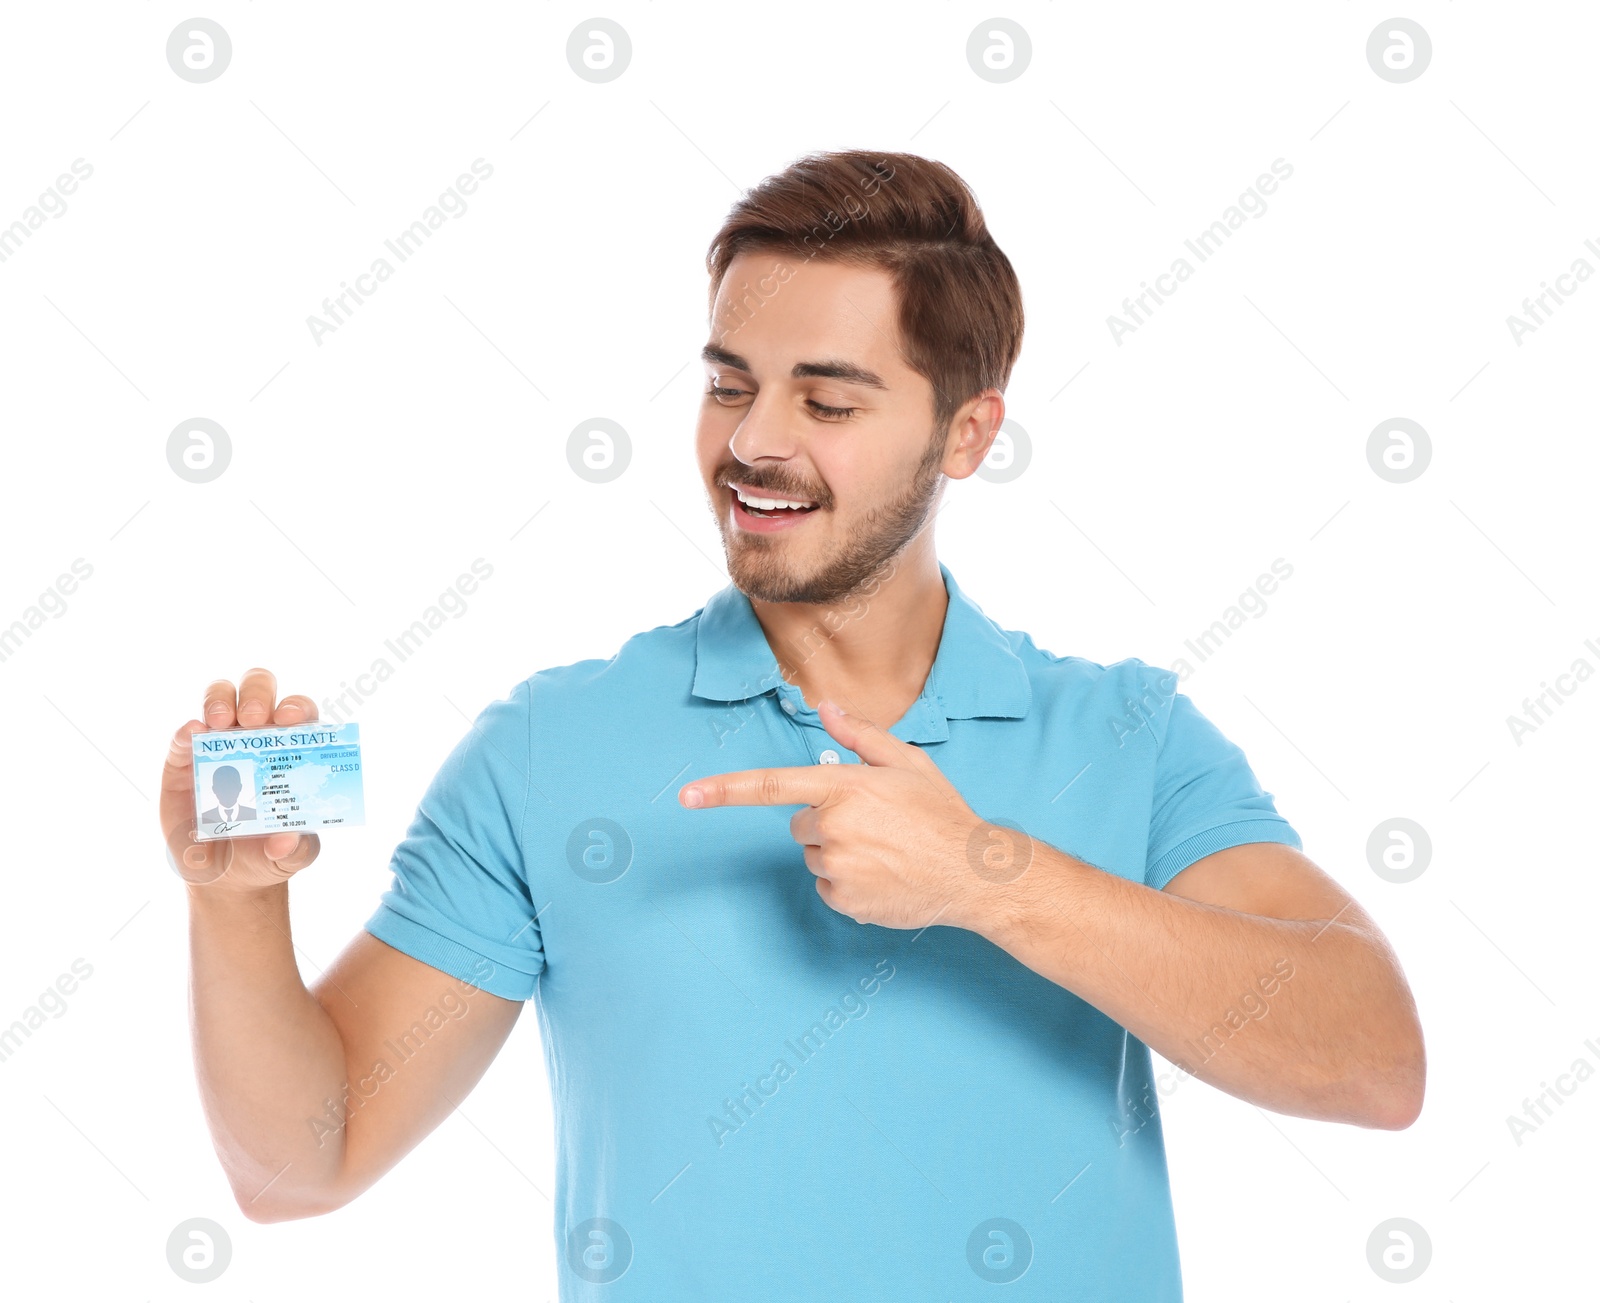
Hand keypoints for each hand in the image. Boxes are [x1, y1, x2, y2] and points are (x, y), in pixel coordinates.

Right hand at [160, 667, 322, 891]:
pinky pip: (184, 735)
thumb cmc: (269, 852)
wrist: (228, 876)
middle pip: (260, 691)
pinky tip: (192, 735)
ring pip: (221, 698)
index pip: (300, 714)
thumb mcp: (291, 857)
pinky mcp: (184, 759)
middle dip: (258, 695)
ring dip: (221, 700)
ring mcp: (219, 744)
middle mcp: (257, 738)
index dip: (298, 708)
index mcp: (292, 749)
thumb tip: (285, 842)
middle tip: (255, 720)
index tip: (292, 719)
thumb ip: (296, 848)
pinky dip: (187, 730)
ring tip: (221, 723)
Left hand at [680, 699, 1012, 930]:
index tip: (686, 796)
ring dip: (839, 853)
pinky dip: (848, 884)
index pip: (771, 785)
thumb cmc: (941, 812)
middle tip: (874, 825)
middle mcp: (834, 827)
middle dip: (826, 822)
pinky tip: (884, 876)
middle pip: (800, 825)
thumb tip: (824, 709)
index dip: (723, 791)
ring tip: (885, 852)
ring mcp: (838, 868)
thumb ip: (859, 735)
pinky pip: (827, 888)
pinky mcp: (845, 901)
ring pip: (814, 857)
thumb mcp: (905, 762)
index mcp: (844, 787)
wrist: (975, 873)